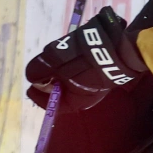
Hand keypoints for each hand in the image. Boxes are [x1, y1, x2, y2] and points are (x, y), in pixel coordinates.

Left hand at [25, 7, 147, 110]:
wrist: (122, 49)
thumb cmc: (88, 59)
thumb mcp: (58, 63)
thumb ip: (41, 71)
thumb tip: (31, 77)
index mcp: (75, 101)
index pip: (51, 103)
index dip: (38, 95)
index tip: (29, 86)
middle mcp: (84, 96)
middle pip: (61, 91)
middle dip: (49, 81)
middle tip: (40, 70)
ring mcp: (94, 84)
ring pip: (70, 80)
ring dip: (60, 71)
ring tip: (52, 59)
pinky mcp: (101, 72)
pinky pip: (80, 72)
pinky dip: (71, 66)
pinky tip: (69, 55)